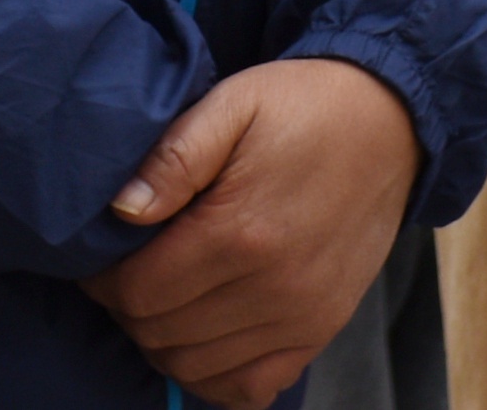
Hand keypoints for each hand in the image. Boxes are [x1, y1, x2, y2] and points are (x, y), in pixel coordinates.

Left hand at [94, 55, 424, 408]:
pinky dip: (215, 375)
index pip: (140, 291)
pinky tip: (200, 337)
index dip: (102, 281)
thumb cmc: (300, 108)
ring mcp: (302, 317)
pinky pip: (253, 388)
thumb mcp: (231, 105)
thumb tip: (122, 210)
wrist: (388, 124)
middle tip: (122, 273)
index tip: (97, 256)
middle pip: (162, 334)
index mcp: (240, 231)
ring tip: (156, 299)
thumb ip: (173, 157)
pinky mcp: (321, 330)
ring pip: (198, 367)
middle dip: (126, 309)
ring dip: (162, 341)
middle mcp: (273, 287)